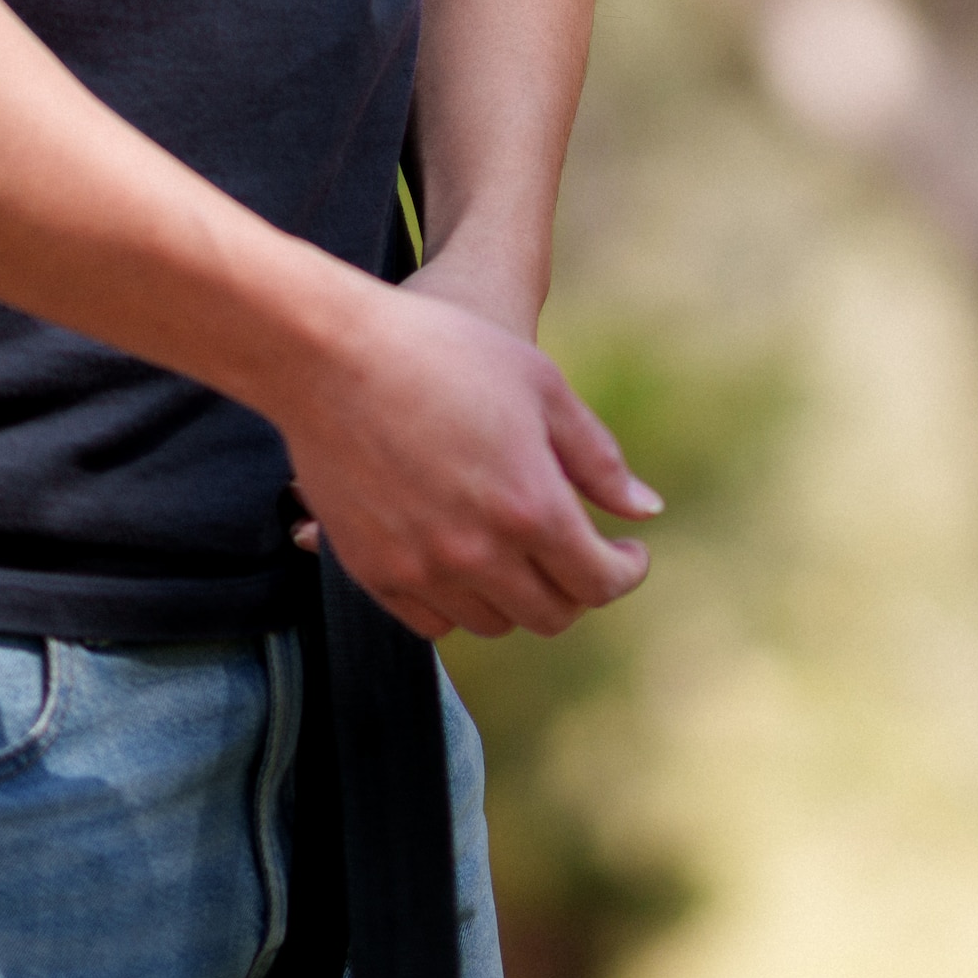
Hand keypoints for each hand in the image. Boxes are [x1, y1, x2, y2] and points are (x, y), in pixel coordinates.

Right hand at [266, 276, 661, 639]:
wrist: (332, 356)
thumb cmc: (445, 355)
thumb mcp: (542, 387)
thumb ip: (598, 460)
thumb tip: (646, 511)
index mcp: (533, 508)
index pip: (598, 582)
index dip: (625, 571)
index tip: (627, 553)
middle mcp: (479, 554)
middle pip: (550, 614)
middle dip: (578, 588)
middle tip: (579, 553)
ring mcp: (422, 570)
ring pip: (493, 623)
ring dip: (519, 597)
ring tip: (521, 552)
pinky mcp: (372, 573)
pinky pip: (432, 622)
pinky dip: (460, 603)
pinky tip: (466, 561)